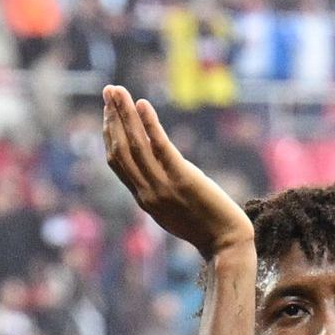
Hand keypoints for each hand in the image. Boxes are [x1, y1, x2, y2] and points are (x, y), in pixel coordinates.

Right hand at [95, 83, 252, 258]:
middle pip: (121, 149)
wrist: (226, 244)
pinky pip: (161, 148)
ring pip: (135, 146)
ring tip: (118, 91)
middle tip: (108, 90)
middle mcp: (147, 192)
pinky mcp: (183, 179)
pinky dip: (149, 125)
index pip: (117, 161)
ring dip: (125, 115)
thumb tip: (157, 165)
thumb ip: (160, 188)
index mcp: (143, 198)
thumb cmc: (206, 226)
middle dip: (112, 117)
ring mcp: (163, 187)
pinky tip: (143, 105)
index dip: (110, 133)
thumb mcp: (174, 208)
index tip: (108, 110)